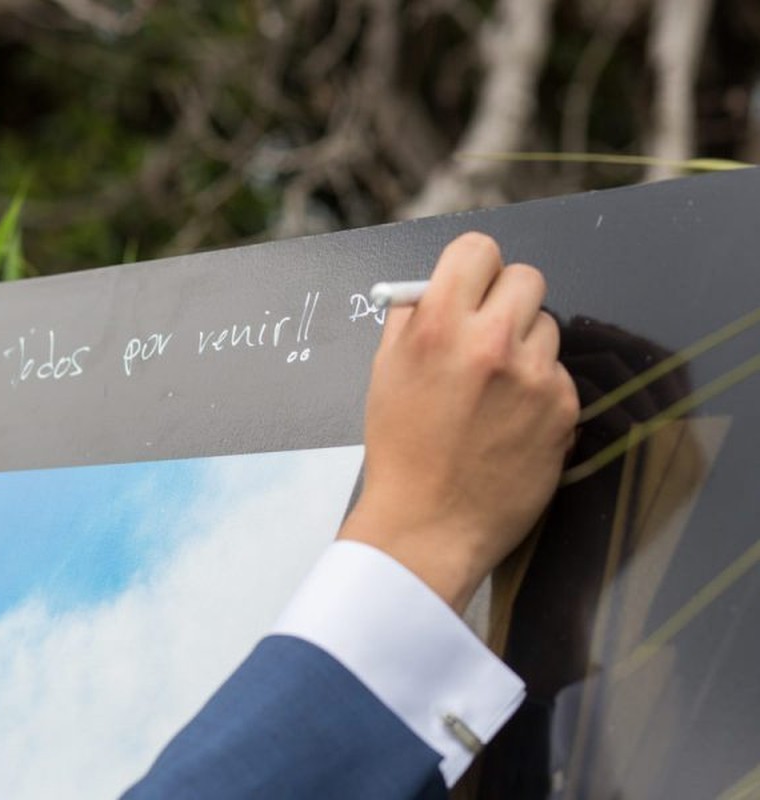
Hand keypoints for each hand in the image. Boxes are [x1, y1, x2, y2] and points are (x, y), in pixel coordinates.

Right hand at [339, 232, 578, 612]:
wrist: (428, 525)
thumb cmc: (402, 450)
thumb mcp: (386, 372)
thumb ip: (411, 319)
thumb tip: (432, 284)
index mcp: (437, 326)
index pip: (478, 250)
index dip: (474, 266)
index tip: (471, 284)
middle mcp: (489, 342)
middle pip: (526, 277)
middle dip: (507, 298)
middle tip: (490, 330)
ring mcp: (532, 377)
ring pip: (548, 326)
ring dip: (526, 346)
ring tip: (495, 388)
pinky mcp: (563, 409)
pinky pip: (559, 374)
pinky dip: (540, 390)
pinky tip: (511, 421)